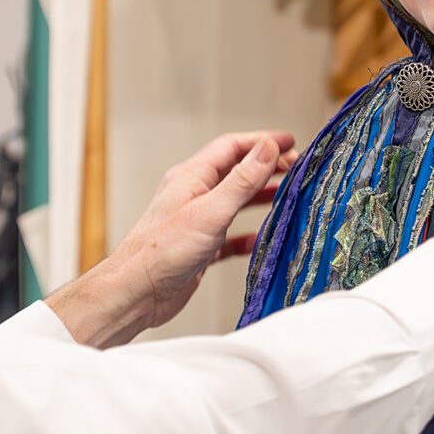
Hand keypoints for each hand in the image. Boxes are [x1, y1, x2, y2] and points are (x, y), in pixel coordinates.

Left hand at [47, 131, 294, 346]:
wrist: (137, 292)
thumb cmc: (163, 251)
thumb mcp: (211, 211)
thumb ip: (241, 180)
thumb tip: (267, 148)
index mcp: (192, 177)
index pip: (232, 147)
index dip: (262, 141)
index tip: (290, 142)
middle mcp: (193, 195)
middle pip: (235, 172)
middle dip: (265, 167)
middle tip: (296, 169)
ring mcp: (196, 222)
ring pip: (234, 202)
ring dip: (260, 197)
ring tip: (288, 196)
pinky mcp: (199, 248)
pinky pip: (228, 236)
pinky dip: (247, 235)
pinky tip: (261, 241)